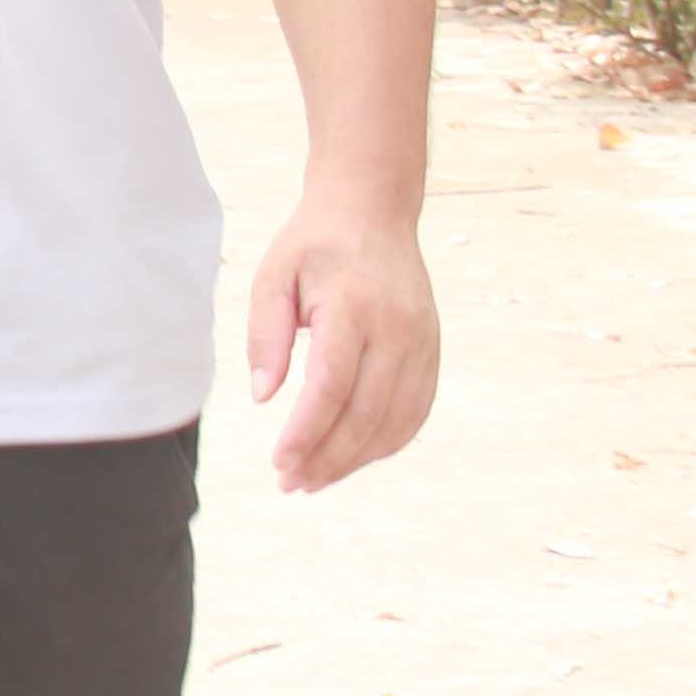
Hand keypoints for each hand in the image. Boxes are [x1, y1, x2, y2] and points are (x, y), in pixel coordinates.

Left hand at [245, 197, 438, 490]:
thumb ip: (264, 334)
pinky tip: (353, 457)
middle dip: (328, 457)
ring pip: (396, 420)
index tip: (279, 462)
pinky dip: (386, 441)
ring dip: (357, 459)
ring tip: (315, 480)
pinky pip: (414, 410)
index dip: (307, 432)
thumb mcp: (273, 275)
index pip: (332, 387)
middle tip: (290, 484)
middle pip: (366, 413)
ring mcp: (423, 342)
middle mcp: (399, 330)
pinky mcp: (433, 351)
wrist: (372, 211)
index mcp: (355, 308)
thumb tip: (263, 396)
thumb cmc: (313, 244)